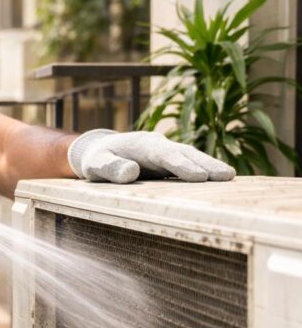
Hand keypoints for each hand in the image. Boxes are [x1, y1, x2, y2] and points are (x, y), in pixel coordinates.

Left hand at [67, 129, 235, 183]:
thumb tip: (131, 172)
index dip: (181, 165)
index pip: (164, 155)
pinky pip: (190, 165)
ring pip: (192, 156)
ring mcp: (167, 152)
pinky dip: (206, 171)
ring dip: (210, 166)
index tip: (198, 177)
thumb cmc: (96, 160)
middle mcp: (159, 145)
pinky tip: (222, 182)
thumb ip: (110, 168)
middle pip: (185, 152)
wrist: (100, 150)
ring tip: (230, 177)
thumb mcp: (96, 165)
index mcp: (142, 144)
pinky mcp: (170, 162)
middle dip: (205, 163)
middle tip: (226, 176)